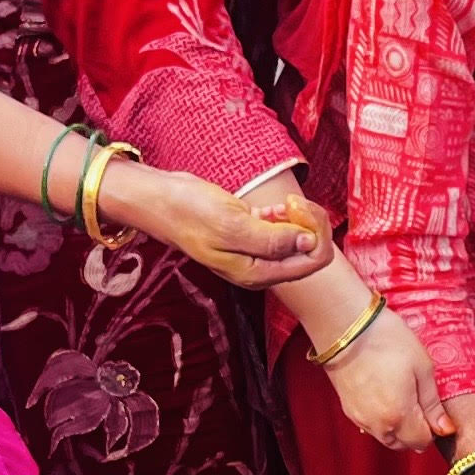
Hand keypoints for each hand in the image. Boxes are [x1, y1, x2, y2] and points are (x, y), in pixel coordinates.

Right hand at [110, 167, 334, 289]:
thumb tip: (309, 242)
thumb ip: (273, 240)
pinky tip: (275, 206)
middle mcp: (260, 266)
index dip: (314, 232)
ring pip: (299, 238)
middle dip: (311, 223)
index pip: (312, 261)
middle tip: (293, 201)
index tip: (296, 209)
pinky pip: (283, 228)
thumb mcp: (232, 226)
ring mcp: (256, 251)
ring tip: (285, 202)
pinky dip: (286, 215)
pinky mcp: (251, 233)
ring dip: (300, 217)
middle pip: (310, 250)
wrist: (160, 201)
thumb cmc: (189, 213)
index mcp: (258, 273)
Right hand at [316, 296, 451, 452]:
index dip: (433, 430)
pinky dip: (382, 420)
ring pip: (386, 437)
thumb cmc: (388, 341)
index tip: (434, 410)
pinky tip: (386, 397)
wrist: (346, 327)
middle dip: (416, 432)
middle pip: (403, 444)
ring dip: (399, 428)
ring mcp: (360, 418)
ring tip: (404, 399)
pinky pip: (371, 426)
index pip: (421, 442)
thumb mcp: (422, 368)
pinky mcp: (348, 409)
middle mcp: (378, 425)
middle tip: (421, 404)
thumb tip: (445, 429)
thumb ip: (433, 404)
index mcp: (399, 417)